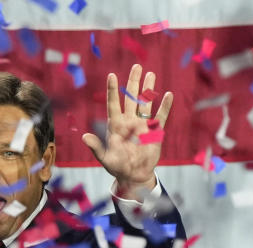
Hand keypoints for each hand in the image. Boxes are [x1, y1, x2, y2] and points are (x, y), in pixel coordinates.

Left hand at [82, 64, 172, 198]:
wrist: (133, 175)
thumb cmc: (116, 166)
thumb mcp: (105, 158)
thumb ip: (96, 147)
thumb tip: (84, 137)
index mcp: (115, 125)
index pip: (113, 103)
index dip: (112, 90)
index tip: (112, 75)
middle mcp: (129, 121)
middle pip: (131, 98)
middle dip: (133, 82)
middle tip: (136, 66)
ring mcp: (142, 125)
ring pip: (145, 103)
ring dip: (148, 89)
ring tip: (151, 74)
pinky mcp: (154, 132)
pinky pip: (160, 116)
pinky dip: (164, 106)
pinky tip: (168, 95)